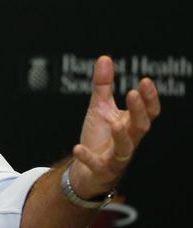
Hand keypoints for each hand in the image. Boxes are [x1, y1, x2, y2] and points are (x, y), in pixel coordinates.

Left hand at [71, 55, 159, 197]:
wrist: (86, 169)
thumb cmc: (99, 136)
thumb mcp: (99, 108)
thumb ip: (103, 85)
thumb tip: (105, 58)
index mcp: (130, 124)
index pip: (148, 112)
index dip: (149, 98)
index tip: (145, 81)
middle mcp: (128, 140)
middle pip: (141, 126)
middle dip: (138, 111)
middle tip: (133, 94)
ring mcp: (116, 156)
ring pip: (125, 147)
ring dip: (121, 136)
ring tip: (115, 124)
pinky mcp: (101, 169)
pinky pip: (97, 164)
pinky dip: (88, 157)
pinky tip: (77, 148)